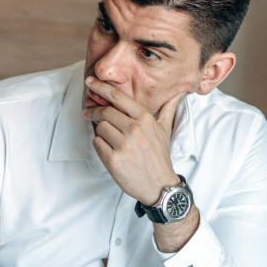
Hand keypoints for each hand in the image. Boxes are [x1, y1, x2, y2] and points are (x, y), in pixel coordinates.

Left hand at [84, 76, 183, 204]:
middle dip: (93, 110)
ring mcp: (123, 145)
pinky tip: (108, 148)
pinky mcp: (113, 160)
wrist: (159, 185)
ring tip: (107, 136)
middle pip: (105, 111)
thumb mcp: (165, 130)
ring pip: (99, 127)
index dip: (101, 87)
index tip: (90, 81)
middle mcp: (134, 130)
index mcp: (145, 119)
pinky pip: (97, 143)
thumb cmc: (159, 156)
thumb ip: (168, 108)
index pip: (118, 97)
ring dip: (99, 130)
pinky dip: (99, 143)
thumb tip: (179, 93)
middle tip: (87, 112)